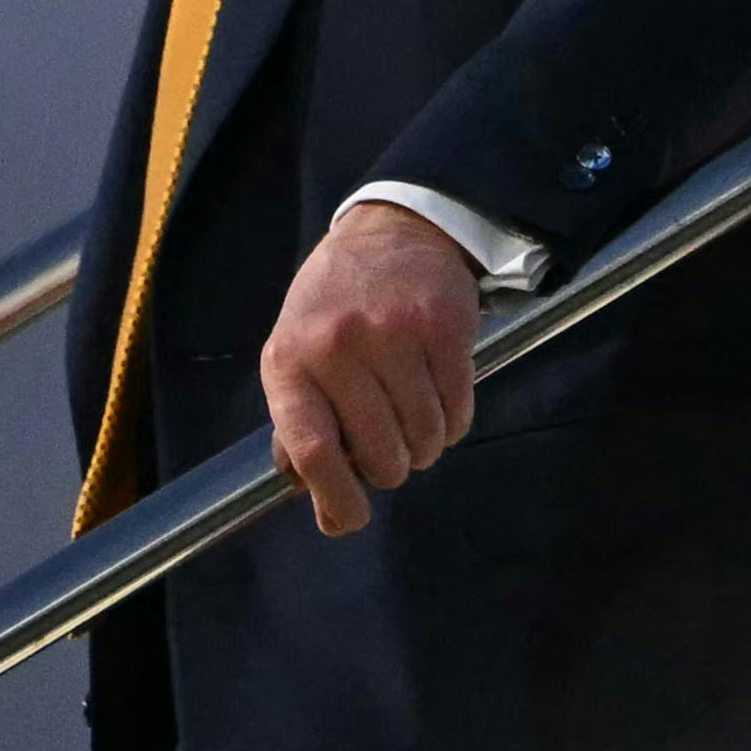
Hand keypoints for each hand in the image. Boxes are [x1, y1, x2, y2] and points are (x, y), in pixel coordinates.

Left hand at [259, 203, 480, 535]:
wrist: (392, 232)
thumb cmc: (335, 304)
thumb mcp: (295, 353)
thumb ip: (299, 425)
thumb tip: (320, 502)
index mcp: (290, 361)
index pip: (311, 447)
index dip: (334, 497)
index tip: (350, 518)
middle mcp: (339, 348)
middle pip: (380, 455)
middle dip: (390, 468)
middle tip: (388, 446)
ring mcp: (395, 337)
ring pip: (426, 440)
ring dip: (425, 446)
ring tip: (414, 418)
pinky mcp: (445, 331)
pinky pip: (459, 413)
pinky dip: (453, 422)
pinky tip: (438, 398)